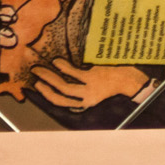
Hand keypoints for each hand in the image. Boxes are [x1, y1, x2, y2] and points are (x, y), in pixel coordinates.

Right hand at [30, 60, 149, 110]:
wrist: (129, 78)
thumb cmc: (110, 81)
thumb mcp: (94, 89)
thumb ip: (80, 88)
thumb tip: (61, 78)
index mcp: (85, 102)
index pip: (61, 102)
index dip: (46, 95)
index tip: (37, 86)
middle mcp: (86, 98)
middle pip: (59, 95)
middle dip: (43, 85)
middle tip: (34, 74)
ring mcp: (90, 88)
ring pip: (63, 85)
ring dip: (48, 77)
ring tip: (40, 68)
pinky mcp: (94, 78)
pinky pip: (73, 73)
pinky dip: (62, 67)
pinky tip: (56, 61)